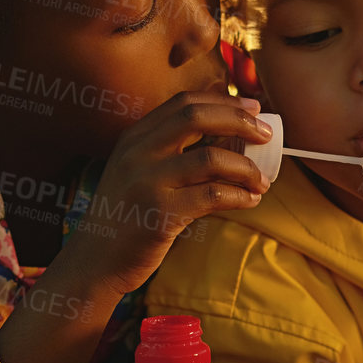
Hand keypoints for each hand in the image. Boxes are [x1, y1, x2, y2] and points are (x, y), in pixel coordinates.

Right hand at [54, 91, 270, 301]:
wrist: (95, 260)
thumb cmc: (126, 216)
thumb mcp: (136, 173)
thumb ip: (169, 152)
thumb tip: (230, 138)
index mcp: (134, 137)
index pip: (184, 102)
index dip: (224, 101)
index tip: (254, 108)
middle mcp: (138, 152)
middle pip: (197, 117)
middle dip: (240, 121)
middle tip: (267, 136)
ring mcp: (147, 181)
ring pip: (211, 158)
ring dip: (246, 168)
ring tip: (262, 181)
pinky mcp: (160, 213)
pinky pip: (213, 195)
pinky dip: (239, 195)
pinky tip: (250, 200)